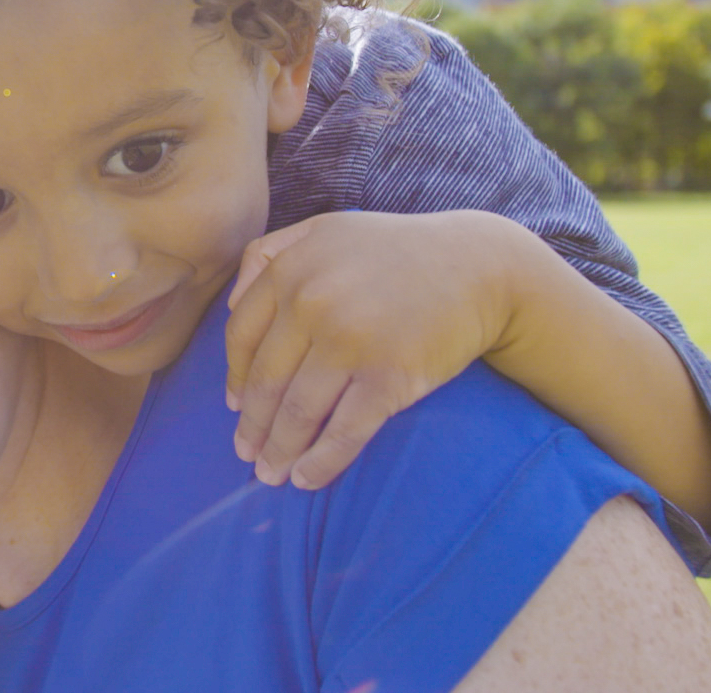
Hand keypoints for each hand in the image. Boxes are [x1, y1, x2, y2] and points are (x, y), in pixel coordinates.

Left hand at [225, 210, 513, 488]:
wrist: (480, 267)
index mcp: (293, 269)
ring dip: (279, 451)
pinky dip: (320, 463)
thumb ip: (269, 254)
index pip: (243, 336)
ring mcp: (351, 342)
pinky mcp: (390, 377)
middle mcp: (314, 303)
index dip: (237, 378)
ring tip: (271, 475)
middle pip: (268, 381)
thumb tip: (230, 306)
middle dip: (253, 426)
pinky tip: (306, 479)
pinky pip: (344, 432)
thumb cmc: (397, 252)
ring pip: (299, 412)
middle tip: (246, 454)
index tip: (235, 406)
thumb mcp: (325, 231)